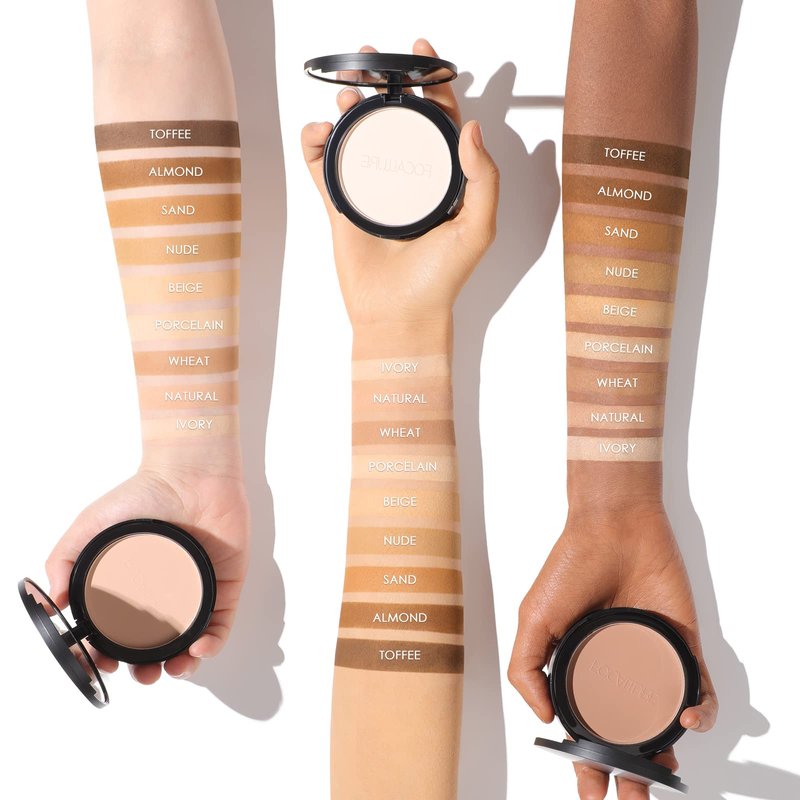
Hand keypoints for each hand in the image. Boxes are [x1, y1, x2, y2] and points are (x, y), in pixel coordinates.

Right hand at [45, 463, 249, 683]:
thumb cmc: (143, 493)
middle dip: (146, 669)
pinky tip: (197, 650)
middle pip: (157, 644)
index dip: (109, 653)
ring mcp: (198, 591)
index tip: (99, 662)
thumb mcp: (91, 524)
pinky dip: (212, 645)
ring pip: (190, 642)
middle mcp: (166, 593)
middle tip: (139, 674)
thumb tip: (55, 602)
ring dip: (180, 667)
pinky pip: (222, 624)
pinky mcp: (226, 585)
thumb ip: (66, 559)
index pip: (121, 631)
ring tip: (168, 671)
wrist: (190, 472)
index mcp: (135, 585)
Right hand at [301, 38, 498, 327]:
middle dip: (381, 83)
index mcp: (442, 179)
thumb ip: (483, 178)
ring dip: (349, 107)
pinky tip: (320, 131)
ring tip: (346, 95)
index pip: (438, 120)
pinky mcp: (341, 204)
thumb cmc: (441, 280)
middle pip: (393, 118)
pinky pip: (323, 165)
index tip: (421, 53)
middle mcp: (407, 179)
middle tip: (371, 60)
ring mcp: (372, 190)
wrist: (399, 316)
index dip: (431, 82)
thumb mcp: (477, 228)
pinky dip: (315, 142)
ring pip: (357, 135)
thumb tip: (472, 125)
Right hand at [508, 504, 717, 799]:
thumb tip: (546, 720)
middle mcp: (616, 671)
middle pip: (626, 736)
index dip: (585, 762)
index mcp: (578, 669)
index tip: (589, 789)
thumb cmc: (569, 566)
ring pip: (664, 724)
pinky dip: (701, 713)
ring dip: (667, 756)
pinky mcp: (683, 647)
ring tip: (662, 774)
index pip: (584, 728)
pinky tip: (689, 720)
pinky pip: (699, 691)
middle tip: (630, 798)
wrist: (613, 528)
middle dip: (629, 774)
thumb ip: (526, 667)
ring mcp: (651, 661)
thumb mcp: (534, 617)